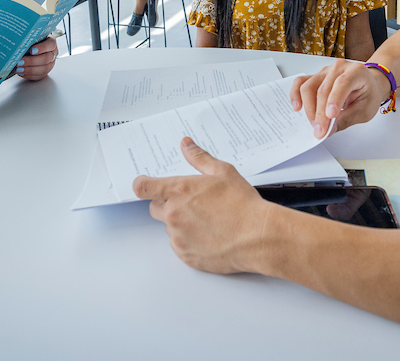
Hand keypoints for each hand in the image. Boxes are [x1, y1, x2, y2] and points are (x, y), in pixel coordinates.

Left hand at [17, 36, 58, 80]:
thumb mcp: (30, 37)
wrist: (30, 47)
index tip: (31, 50)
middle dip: (32, 61)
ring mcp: (50, 64)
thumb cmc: (30, 41)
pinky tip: (21, 73)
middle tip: (20, 61)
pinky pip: (39, 76)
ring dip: (30, 70)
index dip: (42, 48)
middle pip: (46, 58)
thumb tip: (16, 39)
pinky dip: (29, 75)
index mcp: (51, 42)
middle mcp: (52, 53)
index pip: (50, 44)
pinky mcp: (45, 72)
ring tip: (18, 69)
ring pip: (44, 69)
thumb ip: (26, 38)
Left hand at [133, 138, 272, 273]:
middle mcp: (173, 214)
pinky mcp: (185, 255)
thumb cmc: (242, 205)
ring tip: (207, 221)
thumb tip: (186, 145)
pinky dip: (189, 240)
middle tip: (191, 204)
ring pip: (169, 227)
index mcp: (179, 191)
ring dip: (180, 223)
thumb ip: (199, 157)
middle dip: (168, 204)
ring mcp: (178, 237)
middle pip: (155, 208)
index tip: (145, 185)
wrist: (257, 237)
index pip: (143, 187)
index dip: (142, 185)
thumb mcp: (223, 172)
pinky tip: (209, 235)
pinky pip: (180, 245)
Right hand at [291, 58, 386, 137]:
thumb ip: (347, 119)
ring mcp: (325, 71)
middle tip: (320, 131)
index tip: (330, 117)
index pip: (342, 83)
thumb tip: (329, 130)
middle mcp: (339, 67)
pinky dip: (296, 94)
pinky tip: (297, 107)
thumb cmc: (369, 94)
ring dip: (309, 108)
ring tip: (314, 124)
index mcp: (356, 72)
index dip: (335, 100)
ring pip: (309, 86)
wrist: (368, 84)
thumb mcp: (365, 110)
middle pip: (323, 89)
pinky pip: (300, 82)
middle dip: (320, 113)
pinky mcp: (316, 76)